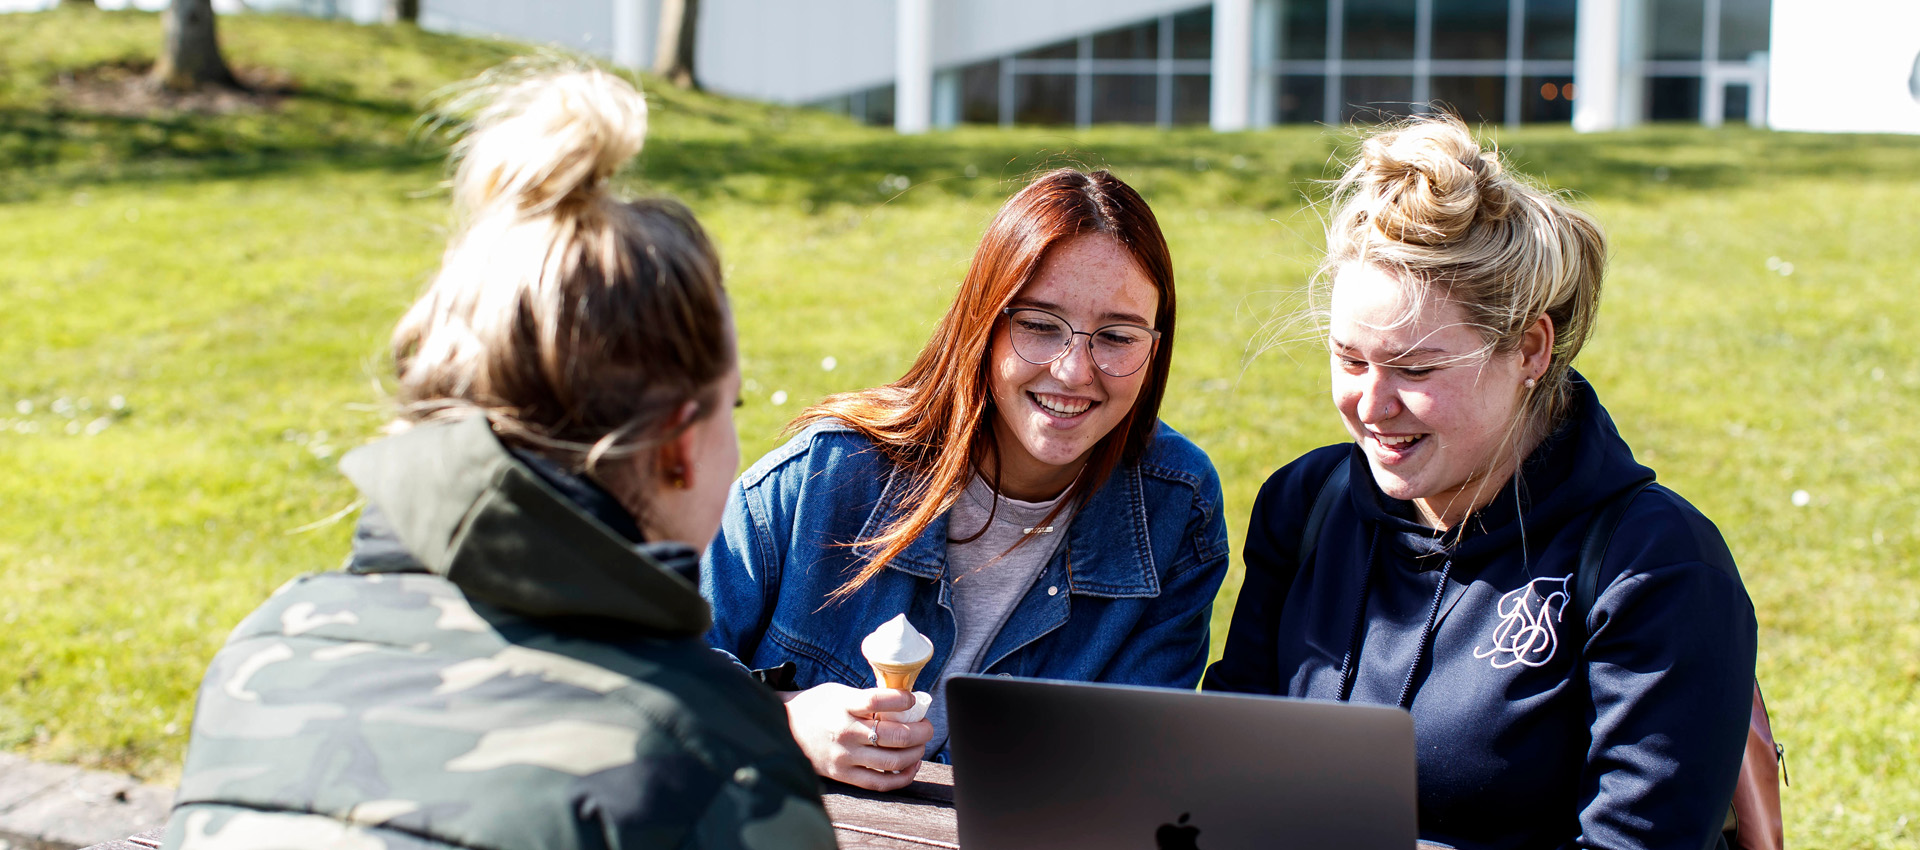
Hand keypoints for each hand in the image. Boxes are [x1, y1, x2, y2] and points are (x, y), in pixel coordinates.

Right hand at [780, 682, 933, 790]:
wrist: (785, 729)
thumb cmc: (817, 707)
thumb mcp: (839, 693)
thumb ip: (866, 698)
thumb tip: (905, 701)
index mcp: (843, 705)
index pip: (878, 700)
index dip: (902, 700)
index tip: (913, 700)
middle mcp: (845, 731)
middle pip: (893, 735)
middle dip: (921, 731)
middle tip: (927, 726)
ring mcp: (844, 756)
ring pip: (892, 761)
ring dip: (916, 753)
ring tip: (921, 745)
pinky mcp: (843, 775)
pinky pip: (879, 782)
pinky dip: (902, 776)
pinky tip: (911, 766)